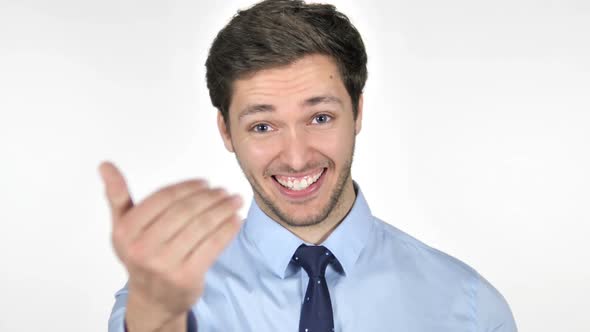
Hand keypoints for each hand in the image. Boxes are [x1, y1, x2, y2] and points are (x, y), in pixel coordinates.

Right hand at [99, 161, 241, 329]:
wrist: (152, 299)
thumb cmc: (141, 255)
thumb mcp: (123, 227)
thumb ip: (117, 196)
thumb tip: (105, 165)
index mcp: (126, 231)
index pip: (164, 198)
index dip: (188, 187)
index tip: (205, 182)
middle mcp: (143, 248)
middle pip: (185, 211)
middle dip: (210, 197)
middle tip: (224, 191)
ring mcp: (165, 264)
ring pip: (202, 226)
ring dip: (223, 209)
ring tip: (234, 200)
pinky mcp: (187, 276)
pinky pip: (213, 245)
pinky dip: (228, 229)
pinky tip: (236, 219)